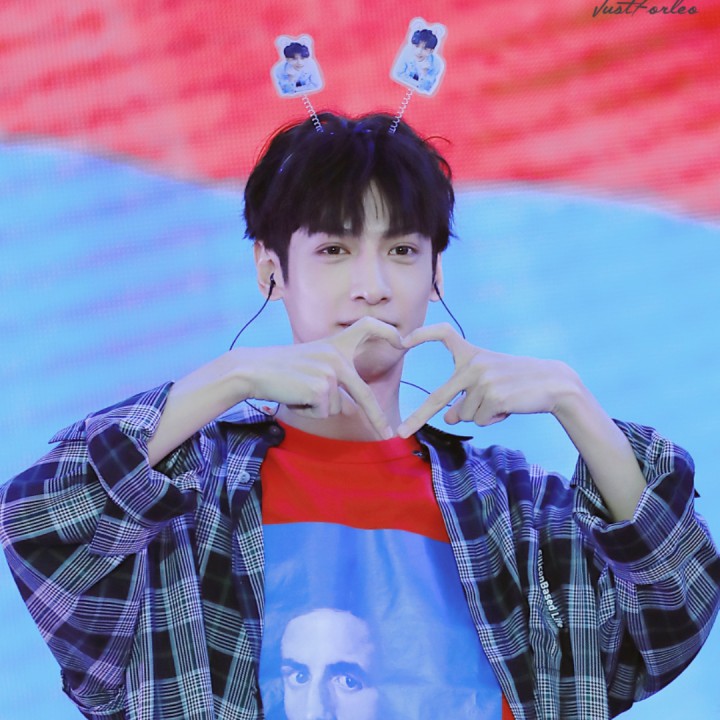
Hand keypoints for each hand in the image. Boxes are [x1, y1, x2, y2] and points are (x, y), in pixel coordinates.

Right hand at [238, 317, 404, 439]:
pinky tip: (294, 396)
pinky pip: (323, 412)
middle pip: (364, 394)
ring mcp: (330, 372)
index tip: (403, 342)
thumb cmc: (279, 371)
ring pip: (336, 408)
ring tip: (297, 392)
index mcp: (335, 345)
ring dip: (316, 408)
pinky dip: (308, 412)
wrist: (252, 370)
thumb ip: (333, 379)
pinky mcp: (321, 388)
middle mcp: (336, 356)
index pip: (367, 327)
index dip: (387, 332)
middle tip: (388, 434)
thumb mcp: (311, 366)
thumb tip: (351, 409)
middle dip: (376, 418)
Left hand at [397, 323, 574, 437]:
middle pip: (439, 397)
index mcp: (472, 355)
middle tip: (401, 432)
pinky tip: (509, 406)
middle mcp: (474, 364)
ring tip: (504, 401)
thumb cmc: (518, 384)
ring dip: (483, 415)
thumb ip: (465, 398)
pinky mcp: (493, 396)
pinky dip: (493, 419)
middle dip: (418, 417)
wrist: (554, 383)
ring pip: (466, 414)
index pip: (444, 334)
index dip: (422, 335)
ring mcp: (483, 380)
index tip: (402, 341)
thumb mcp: (488, 386)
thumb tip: (449, 418)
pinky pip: (481, 420)